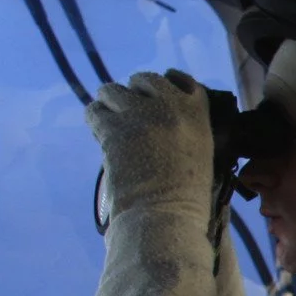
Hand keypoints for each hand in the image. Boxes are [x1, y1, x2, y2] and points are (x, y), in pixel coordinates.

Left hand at [85, 70, 215, 218]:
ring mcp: (141, 114)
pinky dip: (95, 122)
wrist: (166, 216)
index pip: (181, 80)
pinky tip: (102, 138)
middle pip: (143, 79)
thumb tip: (159, 115)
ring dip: (110, 105)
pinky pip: (94, 111)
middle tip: (129, 116)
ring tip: (113, 127)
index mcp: (198, 113)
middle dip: (133, 94)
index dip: (165, 83)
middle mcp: (170, 106)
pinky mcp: (115, 128)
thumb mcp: (201, 153)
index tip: (154, 96)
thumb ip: (186, 128)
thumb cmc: (188, 196)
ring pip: (112, 90)